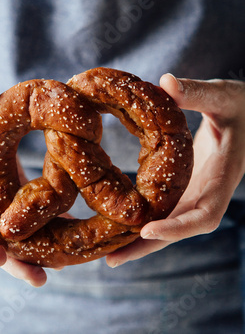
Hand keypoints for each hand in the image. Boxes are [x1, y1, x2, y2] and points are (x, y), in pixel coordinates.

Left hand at [106, 74, 244, 267]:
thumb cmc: (240, 105)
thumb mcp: (222, 95)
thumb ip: (197, 92)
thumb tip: (165, 82)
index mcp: (223, 174)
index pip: (205, 212)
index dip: (179, 226)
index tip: (147, 230)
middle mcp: (210, 190)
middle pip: (182, 228)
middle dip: (150, 245)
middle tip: (112, 259)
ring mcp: (199, 190)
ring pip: (172, 223)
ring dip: (143, 239)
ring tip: (108, 251)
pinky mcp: (189, 185)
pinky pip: (168, 207)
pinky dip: (147, 218)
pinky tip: (121, 222)